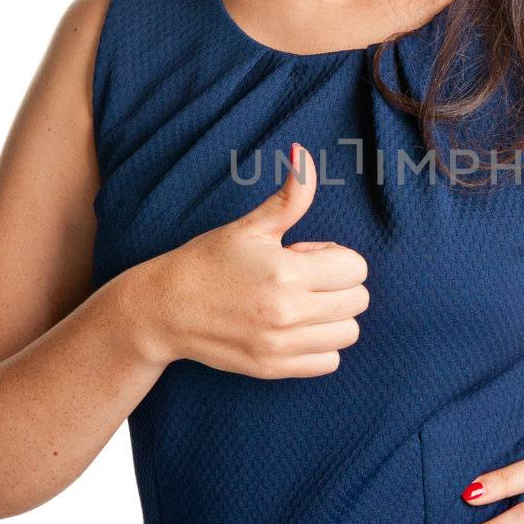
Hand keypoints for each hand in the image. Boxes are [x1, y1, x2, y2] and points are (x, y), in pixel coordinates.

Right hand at [128, 143, 369, 377]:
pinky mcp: (274, 369)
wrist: (165, 309)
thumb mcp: (250, 227)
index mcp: (285, 273)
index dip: (335, 257)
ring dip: (333, 316)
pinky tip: (295, 328)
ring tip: (300, 304)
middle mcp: (287, 313)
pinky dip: (321, 346)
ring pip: (349, 333)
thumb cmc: (209, 261)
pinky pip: (329, 362)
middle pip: (358, 301)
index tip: (304, 256)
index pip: (356, 268)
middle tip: (301, 279)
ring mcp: (281, 346)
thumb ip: (289, 197)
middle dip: (338, 285)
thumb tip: (303, 154)